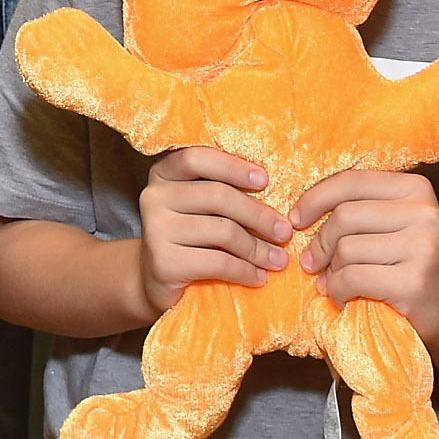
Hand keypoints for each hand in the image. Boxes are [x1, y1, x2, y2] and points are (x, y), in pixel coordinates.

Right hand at [136, 146, 288, 314]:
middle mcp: (153, 196)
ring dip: (258, 248)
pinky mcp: (164, 263)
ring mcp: (156, 230)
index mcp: (164, 174)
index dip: (233, 167)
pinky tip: (259, 277)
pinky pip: (218, 262)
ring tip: (278, 260)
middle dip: (258, 215)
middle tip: (284, 232)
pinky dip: (245, 271)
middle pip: (217, 196)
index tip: (265, 180)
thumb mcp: (200, 206)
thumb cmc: (191, 237)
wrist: (159, 280)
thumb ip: (224, 190)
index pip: (197, 158)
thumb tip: (275, 190)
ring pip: (223, 231)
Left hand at [296, 168, 438, 343]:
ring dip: (330, 271)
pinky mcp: (414, 282)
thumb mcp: (387, 225)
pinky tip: (344, 297)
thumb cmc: (405, 264)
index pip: (351, 181)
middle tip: (313, 263)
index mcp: (416, 188)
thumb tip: (296, 215)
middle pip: (344, 216)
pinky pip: (352, 278)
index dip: (315, 199)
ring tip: (336, 282)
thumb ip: (354, 208)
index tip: (296, 220)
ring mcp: (423, 247)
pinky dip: (338, 290)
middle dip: (320, 243)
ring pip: (346, 249)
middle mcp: (425, 213)